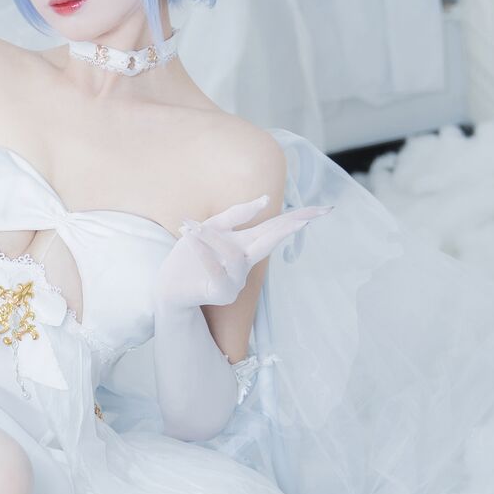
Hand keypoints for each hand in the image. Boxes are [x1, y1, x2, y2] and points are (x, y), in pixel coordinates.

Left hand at [154, 195, 333, 309]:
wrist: (168, 288)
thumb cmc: (190, 259)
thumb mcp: (210, 228)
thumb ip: (235, 215)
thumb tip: (266, 200)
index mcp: (245, 245)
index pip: (276, 228)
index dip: (299, 218)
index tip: (324, 209)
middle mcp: (245, 263)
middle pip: (269, 242)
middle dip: (286, 230)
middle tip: (305, 219)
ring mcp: (235, 281)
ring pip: (233, 255)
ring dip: (213, 239)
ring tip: (192, 229)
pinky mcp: (218, 293)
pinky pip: (215, 272)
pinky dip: (205, 255)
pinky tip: (194, 236)